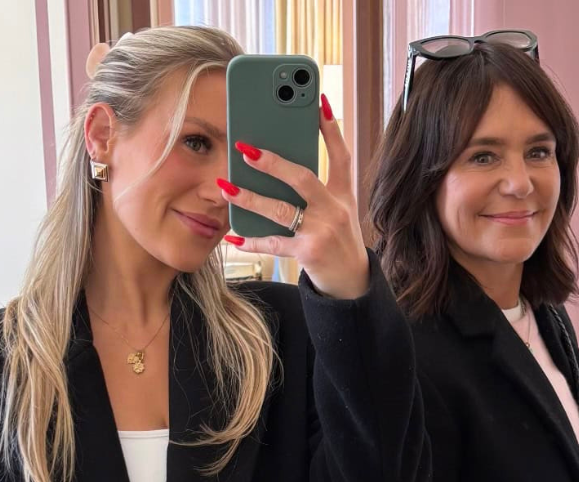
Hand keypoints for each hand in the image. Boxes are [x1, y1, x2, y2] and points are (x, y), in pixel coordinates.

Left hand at [220, 96, 369, 299]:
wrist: (352, 284)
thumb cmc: (337, 243)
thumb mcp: (338, 212)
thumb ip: (317, 191)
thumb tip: (280, 169)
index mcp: (343, 194)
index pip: (340, 154)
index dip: (330, 128)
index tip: (319, 101)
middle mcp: (335, 209)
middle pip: (302, 177)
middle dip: (272, 162)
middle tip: (244, 149)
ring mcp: (322, 231)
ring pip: (281, 210)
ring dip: (250, 198)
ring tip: (226, 187)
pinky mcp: (309, 252)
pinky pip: (274, 243)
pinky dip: (252, 241)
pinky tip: (233, 236)